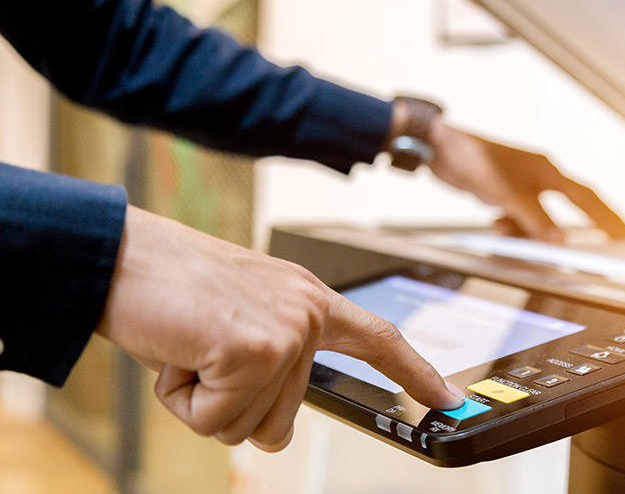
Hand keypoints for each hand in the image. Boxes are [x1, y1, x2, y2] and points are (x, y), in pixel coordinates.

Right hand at [98, 206, 463, 451]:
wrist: (121, 256)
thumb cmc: (171, 288)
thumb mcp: (241, 317)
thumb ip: (276, 357)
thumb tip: (279, 423)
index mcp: (309, 299)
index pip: (379, 339)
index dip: (414, 373)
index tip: (446, 400)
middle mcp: (307, 312)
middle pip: (285, 420)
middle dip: (230, 406)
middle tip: (202, 354)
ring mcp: (286, 330)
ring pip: (250, 425)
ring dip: (206, 402)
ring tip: (190, 349)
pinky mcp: (256, 350)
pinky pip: (216, 420)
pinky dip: (184, 400)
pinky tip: (178, 354)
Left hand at [427, 123, 624, 241]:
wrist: (439, 148)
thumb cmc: (471, 157)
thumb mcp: (504, 193)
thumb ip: (533, 218)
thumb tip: (559, 241)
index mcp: (546, 171)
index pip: (586, 198)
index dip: (608, 217)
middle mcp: (539, 177)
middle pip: (567, 210)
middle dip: (569, 232)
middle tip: (592, 252)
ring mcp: (523, 185)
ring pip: (537, 219)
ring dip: (526, 231)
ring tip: (504, 228)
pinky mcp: (506, 193)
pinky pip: (519, 218)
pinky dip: (511, 226)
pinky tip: (496, 223)